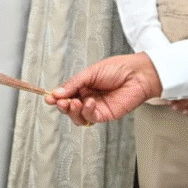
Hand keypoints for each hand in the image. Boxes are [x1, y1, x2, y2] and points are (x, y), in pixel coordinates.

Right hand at [46, 52, 162, 126]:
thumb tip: (57, 92)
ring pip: (77, 117)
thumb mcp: (91, 72)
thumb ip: (74, 83)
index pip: (65, 95)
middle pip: (69, 108)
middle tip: (59, 102)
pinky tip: (90, 102)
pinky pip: (91, 118)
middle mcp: (88, 97)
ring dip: (73, 111)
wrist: (138, 73)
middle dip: (62, 106)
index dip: (56, 98)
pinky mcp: (105, 115)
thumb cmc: (118, 68)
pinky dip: (87, 112)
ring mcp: (96, 107)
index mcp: (83, 86)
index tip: (49, 98)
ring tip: (74, 102)